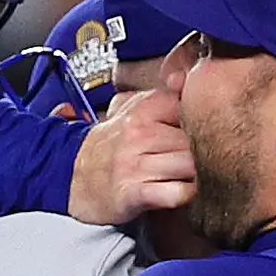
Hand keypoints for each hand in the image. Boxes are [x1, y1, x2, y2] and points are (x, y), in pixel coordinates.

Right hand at [67, 82, 191, 233]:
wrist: (70, 175)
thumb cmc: (109, 146)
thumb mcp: (131, 109)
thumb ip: (161, 96)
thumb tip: (187, 80)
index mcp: (144, 109)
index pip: (191, 107)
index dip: (204, 122)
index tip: (205, 131)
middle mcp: (140, 134)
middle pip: (195, 140)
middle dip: (204, 151)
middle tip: (204, 159)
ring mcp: (136, 164)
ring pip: (190, 166)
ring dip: (197, 174)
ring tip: (192, 175)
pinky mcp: (134, 192)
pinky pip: (176, 193)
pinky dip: (185, 194)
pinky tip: (182, 191)